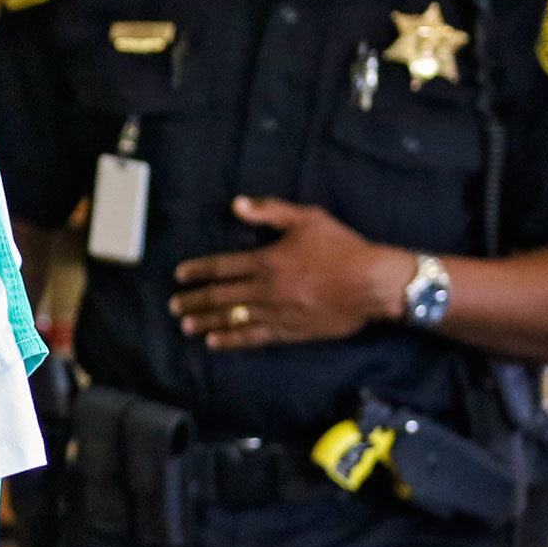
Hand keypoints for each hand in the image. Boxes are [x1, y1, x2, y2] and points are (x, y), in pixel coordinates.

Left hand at [170, 196, 414, 351]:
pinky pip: (254, 337)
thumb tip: (237, 204)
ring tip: (186, 325)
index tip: (180, 275)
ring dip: (206, 322)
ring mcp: (277, 313)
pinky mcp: (291, 331)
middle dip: (195, 301)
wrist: (373, 283)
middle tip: (174, 305)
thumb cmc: (343, 247)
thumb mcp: (308, 219)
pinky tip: (215, 343)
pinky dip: (232, 340)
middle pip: (221, 296)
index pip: (223, 266)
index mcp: (267, 261)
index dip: (199, 271)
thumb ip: (271, 211)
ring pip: (233, 319)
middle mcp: (266, 289)